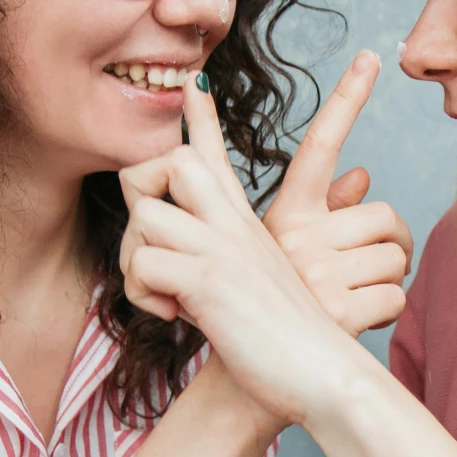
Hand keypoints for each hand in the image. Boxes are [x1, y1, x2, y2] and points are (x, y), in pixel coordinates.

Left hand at [118, 81, 381, 423]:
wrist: (321, 374)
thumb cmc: (289, 341)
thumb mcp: (262, 288)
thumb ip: (242, 261)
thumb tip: (277, 231)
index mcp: (246, 223)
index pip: (218, 156)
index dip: (203, 117)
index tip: (196, 81)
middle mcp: (236, 224)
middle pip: (170, 162)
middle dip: (141, 194)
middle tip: (155, 246)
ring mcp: (223, 247)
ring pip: (143, 216)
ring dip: (136, 263)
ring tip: (168, 299)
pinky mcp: (209, 279)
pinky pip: (143, 265)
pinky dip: (144, 298)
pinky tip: (177, 319)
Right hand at [261, 52, 412, 336]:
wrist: (242, 384)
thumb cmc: (261, 314)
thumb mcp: (280, 255)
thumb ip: (321, 209)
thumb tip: (363, 174)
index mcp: (285, 214)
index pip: (318, 145)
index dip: (345, 98)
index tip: (370, 55)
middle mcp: (297, 236)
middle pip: (385, 214)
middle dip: (390, 243)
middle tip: (362, 269)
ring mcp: (316, 273)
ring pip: (398, 256)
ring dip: (386, 281)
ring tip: (348, 301)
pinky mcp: (338, 312)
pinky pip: (396, 297)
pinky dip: (385, 313)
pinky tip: (352, 325)